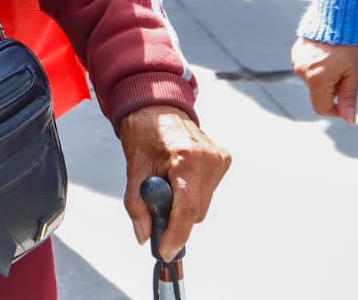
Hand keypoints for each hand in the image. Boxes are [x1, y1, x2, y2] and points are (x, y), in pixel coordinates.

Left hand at [118, 105, 230, 260]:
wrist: (157, 105)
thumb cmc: (143, 132)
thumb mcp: (133, 166)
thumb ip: (136, 203)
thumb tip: (143, 235)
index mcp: (186, 158)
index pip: (186, 208)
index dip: (176, 234)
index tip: (166, 252)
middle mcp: (209, 159)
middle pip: (194, 211)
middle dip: (174, 218)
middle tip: (154, 207)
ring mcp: (220, 159)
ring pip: (202, 205)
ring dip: (183, 204)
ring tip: (166, 181)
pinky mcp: (224, 160)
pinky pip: (207, 192)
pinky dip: (191, 192)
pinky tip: (179, 173)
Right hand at [292, 38, 357, 123]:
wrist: (336, 17)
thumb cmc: (349, 46)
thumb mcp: (354, 74)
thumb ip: (349, 98)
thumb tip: (349, 120)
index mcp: (317, 79)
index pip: (322, 108)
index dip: (336, 111)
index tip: (348, 104)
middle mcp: (302, 71)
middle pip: (318, 93)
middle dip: (332, 89)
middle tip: (346, 72)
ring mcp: (296, 61)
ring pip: (312, 81)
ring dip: (325, 78)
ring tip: (336, 60)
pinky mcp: (295, 53)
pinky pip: (307, 68)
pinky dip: (317, 67)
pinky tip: (327, 55)